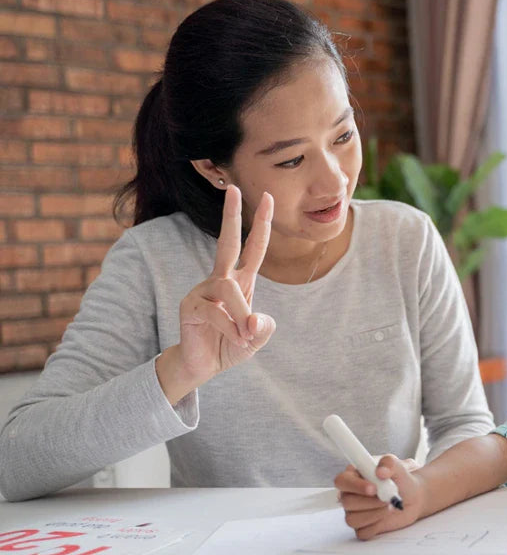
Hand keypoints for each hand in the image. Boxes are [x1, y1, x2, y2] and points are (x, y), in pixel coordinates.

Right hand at [162, 186, 275, 395]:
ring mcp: (203, 291)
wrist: (203, 366)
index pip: (253, 247)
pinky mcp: (191, 306)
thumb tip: (255, 321)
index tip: (267, 197)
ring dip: (241, 316)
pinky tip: (234, 340)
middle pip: (227, 243)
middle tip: (233, 188)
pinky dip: (230, 329)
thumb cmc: (231, 346)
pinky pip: (216, 313)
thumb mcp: (256, 338)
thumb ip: (263, 328)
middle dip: (231, 216)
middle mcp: (221, 280)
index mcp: (241, 281)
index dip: (261, 224)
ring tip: (245, 337)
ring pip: (229, 291)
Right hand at [335, 456, 423, 539]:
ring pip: (352, 519)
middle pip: (347, 502)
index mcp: (354, 476)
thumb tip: (381, 471)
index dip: (355, 486)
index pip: (342, 481)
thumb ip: (389, 463)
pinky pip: (362, 532)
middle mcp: (351, 494)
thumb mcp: (399, 465)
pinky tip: (386, 517)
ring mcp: (355, 511)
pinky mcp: (363, 526)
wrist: (414, 496)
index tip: (374, 488)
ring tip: (390, 505)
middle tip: (388, 498)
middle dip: (370, 502)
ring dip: (375, 514)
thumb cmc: (402, 478)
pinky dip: (377, 526)